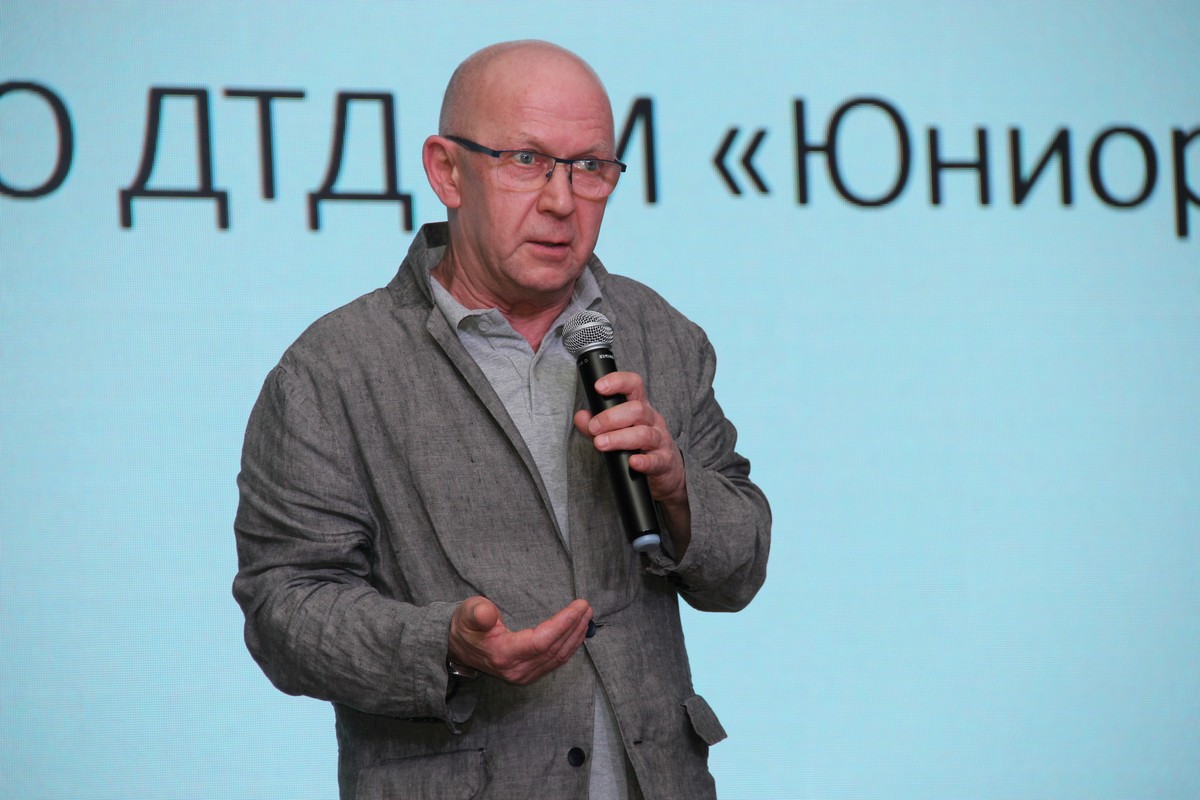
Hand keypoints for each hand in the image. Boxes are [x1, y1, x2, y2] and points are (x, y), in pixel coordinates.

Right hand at [447, 596, 591, 684]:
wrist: (457, 649)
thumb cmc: (465, 627)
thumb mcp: (467, 613)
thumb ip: (477, 613)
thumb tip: (487, 614)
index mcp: (502, 654)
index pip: (541, 641)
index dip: (563, 624)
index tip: (579, 606)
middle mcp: (516, 670)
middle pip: (554, 649)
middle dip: (574, 627)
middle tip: (587, 607)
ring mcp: (523, 675)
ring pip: (558, 657)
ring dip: (575, 636)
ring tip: (587, 616)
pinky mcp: (529, 674)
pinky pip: (555, 662)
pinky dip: (569, 646)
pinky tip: (577, 633)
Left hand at [573, 370, 690, 552]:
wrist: (666, 471)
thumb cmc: (639, 446)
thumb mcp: (617, 432)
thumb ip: (595, 426)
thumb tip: (581, 417)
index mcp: (640, 408)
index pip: (634, 385)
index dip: (618, 382)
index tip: (599, 387)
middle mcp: (652, 420)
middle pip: (637, 410)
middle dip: (611, 417)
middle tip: (594, 428)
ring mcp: (660, 441)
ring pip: (644, 434)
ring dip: (619, 438)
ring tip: (600, 444)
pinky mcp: (664, 462)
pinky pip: (656, 460)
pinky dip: (643, 461)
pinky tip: (632, 462)